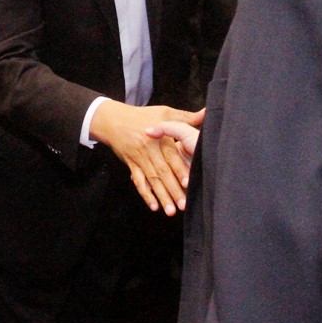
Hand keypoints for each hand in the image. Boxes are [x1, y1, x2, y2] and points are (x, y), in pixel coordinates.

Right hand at [90, 101, 203, 215]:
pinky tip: (153, 206)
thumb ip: (186, 116)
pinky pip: (139, 182)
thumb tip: (206, 112)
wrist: (115, 120)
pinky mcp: (132, 165)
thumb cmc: (143, 115)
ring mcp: (140, 159)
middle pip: (163, 172)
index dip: (180, 170)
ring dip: (162, 196)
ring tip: (171, 210)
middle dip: (173, 190)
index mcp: (160, 139)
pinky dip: (146, 194)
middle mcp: (150, 151)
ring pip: (152, 180)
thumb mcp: (165, 111)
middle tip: (183, 204)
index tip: (188, 182)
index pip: (172, 157)